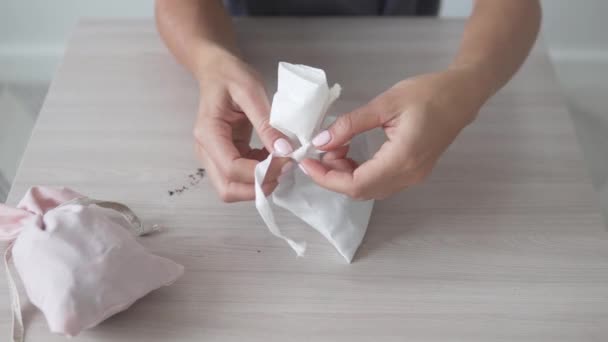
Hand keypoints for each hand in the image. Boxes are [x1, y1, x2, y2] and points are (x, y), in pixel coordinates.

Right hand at [193, 47, 291, 201]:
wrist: (216, 70)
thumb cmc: (230, 75)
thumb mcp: (251, 91)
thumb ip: (267, 123)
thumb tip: (285, 150)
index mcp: (208, 133)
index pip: (232, 169)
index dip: (261, 172)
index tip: (287, 160)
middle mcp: (206, 151)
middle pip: (227, 189)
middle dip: (257, 187)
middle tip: (283, 170)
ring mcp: (213, 156)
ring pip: (233, 188)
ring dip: (259, 183)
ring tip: (281, 163)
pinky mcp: (224, 156)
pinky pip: (240, 177)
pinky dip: (259, 174)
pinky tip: (273, 158)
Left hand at [300, 68, 485, 199]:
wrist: (462, 94)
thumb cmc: (429, 93)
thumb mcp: (385, 103)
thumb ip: (350, 124)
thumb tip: (321, 140)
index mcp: (402, 159)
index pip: (355, 184)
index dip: (326, 178)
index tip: (307, 161)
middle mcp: (408, 175)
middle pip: (360, 191)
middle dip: (333, 175)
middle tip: (321, 149)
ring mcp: (412, 177)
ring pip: (369, 189)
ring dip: (345, 174)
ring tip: (336, 146)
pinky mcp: (413, 172)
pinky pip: (379, 182)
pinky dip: (359, 172)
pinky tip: (351, 152)